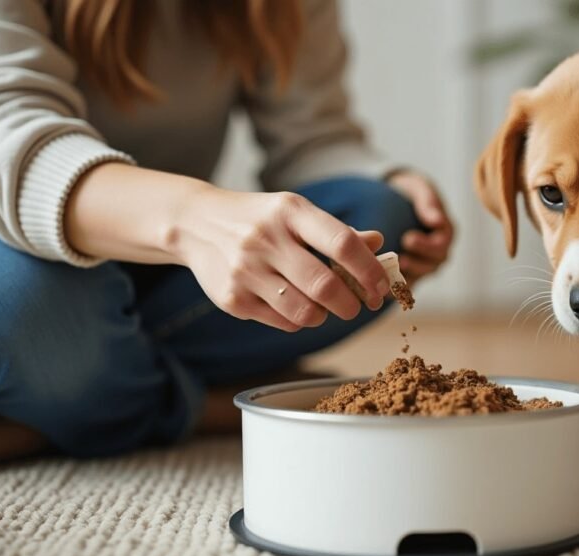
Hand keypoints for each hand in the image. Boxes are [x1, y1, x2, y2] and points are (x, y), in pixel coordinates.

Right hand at [172, 187, 391, 331]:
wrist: (196, 224)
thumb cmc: (261, 219)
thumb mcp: (296, 213)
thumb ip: (337, 232)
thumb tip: (379, 243)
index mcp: (291, 212)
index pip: (342, 243)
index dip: (369, 269)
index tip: (381, 286)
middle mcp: (266, 239)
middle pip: (325, 285)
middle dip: (351, 303)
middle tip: (357, 307)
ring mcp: (246, 270)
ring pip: (305, 311)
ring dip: (325, 316)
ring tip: (324, 307)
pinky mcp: (232, 298)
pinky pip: (282, 321)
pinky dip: (298, 320)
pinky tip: (294, 306)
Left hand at [387, 171, 454, 283]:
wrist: (399, 199)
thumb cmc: (411, 192)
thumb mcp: (419, 189)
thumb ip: (428, 202)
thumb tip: (437, 219)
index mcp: (445, 232)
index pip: (441, 244)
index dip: (426, 246)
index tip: (407, 238)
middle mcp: (438, 251)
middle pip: (433, 264)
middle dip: (416, 264)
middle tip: (398, 259)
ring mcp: (425, 264)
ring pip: (420, 276)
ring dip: (406, 276)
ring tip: (388, 274)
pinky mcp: (412, 273)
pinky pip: (407, 283)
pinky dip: (397, 287)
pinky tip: (382, 286)